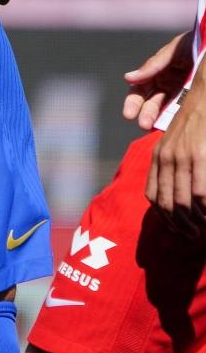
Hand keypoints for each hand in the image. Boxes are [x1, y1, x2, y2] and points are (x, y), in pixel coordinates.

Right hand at [123, 32, 193, 130]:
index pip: (139, 90)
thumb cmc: (195, 43)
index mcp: (157, 73)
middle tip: (143, 124)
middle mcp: (166, 85)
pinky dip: (173, 121)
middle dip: (145, 114)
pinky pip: (180, 112)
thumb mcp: (174, 50)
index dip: (133, 102)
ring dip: (157, 121)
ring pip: (164, 111)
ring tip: (153, 129)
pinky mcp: (192, 99)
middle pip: (150, 104)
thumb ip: (153, 65)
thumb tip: (128, 78)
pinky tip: (169, 129)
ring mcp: (180, 93)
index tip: (129, 114)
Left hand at [146, 85, 205, 238]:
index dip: (163, 215)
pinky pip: (201, 191)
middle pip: (166, 203)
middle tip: (191, 234)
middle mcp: (165, 158)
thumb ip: (173, 161)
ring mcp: (182, 158)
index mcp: (158, 156)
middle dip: (179, 224)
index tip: (174, 227)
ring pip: (183, 201)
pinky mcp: (200, 156)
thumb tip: (178, 186)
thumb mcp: (177, 139)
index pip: (152, 195)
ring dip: (193, 219)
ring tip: (201, 228)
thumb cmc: (198, 118)